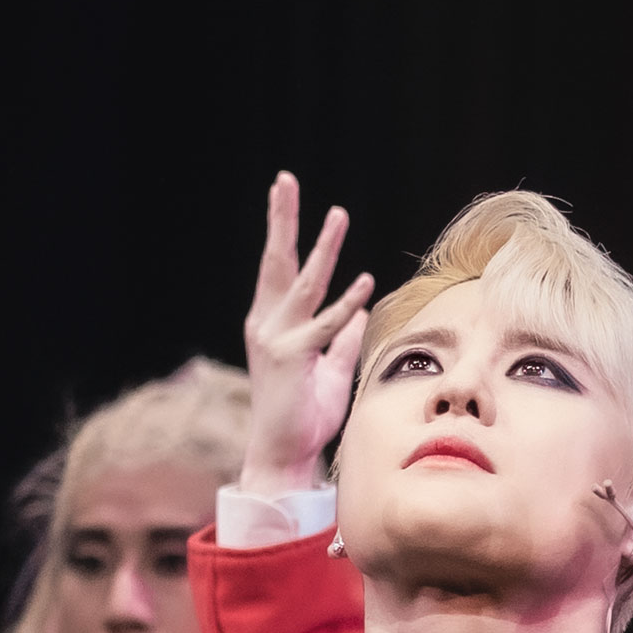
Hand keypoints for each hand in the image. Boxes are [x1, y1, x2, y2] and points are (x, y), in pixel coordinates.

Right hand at [240, 172, 373, 496]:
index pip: (280, 270)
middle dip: (281, 219)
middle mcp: (268, 325)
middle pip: (277, 262)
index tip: (284, 195)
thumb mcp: (330, 370)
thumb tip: (358, 310)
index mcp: (274, 325)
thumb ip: (342, 340)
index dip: (284, 232)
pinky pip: (324, 325)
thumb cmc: (304, 416)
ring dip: (323, 247)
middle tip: (283, 179)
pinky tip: (364, 281)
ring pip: (303, 283)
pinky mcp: (290, 358)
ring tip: (338, 214)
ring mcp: (276, 339)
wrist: (284, 453)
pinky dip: (346, 303)